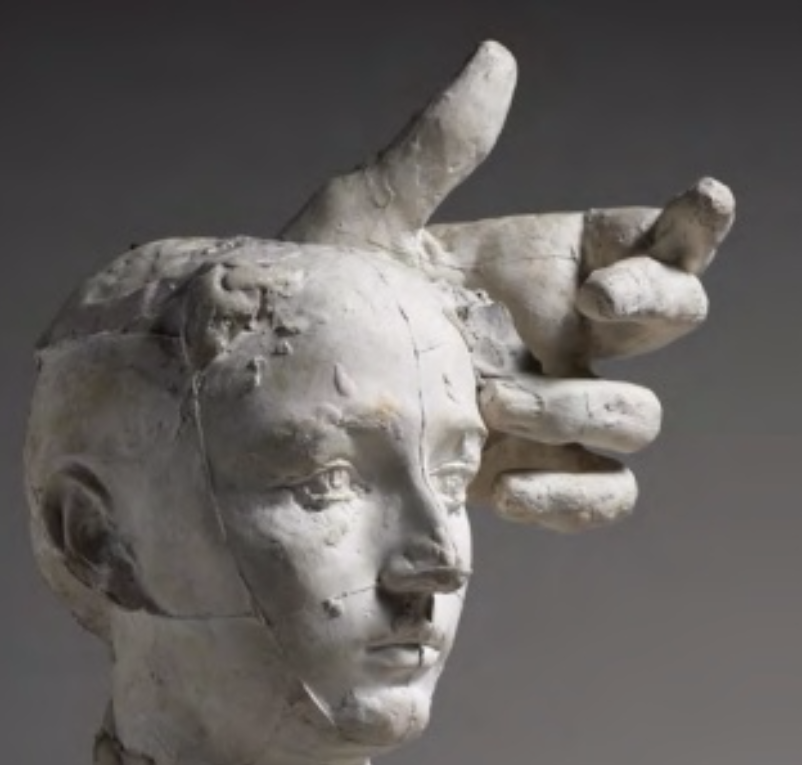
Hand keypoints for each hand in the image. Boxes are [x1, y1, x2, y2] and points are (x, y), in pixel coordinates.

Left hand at [282, 41, 734, 531]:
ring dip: (582, 408)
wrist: (274, 404)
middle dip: (653, 303)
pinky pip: (601, 493)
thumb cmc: (315, 300)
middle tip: (590, 302)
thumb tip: (498, 59)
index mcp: (539, 268)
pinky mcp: (527, 478)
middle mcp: (560, 337)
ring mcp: (550, 413)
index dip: (689, 226)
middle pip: (671, 320)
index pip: (647, 242)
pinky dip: (576, 497)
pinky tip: (510, 491)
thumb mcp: (365, 222)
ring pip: (635, 418)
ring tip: (491, 401)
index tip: (697, 201)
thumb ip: (433, 153)